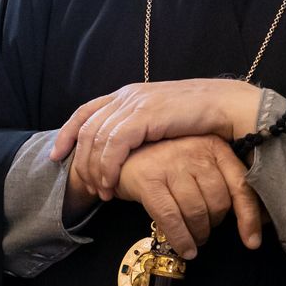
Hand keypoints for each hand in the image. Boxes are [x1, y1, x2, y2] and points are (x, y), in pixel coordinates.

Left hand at [53, 78, 260, 198]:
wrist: (228, 105)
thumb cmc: (200, 117)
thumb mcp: (161, 120)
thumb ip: (140, 128)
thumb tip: (126, 151)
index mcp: (128, 94)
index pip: (85, 111)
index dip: (68, 133)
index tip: (57, 155)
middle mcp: (127, 96)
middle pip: (87, 128)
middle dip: (80, 159)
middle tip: (84, 186)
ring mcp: (135, 103)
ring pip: (97, 137)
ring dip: (94, 168)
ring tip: (99, 191)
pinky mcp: (146, 114)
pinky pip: (115, 143)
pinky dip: (109, 165)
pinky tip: (111, 183)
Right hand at [75, 135, 262, 258]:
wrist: (117, 155)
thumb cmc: (163, 164)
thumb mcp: (196, 165)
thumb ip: (222, 183)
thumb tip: (257, 222)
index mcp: (213, 146)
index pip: (240, 186)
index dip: (249, 218)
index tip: (252, 241)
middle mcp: (194, 150)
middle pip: (218, 203)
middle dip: (213, 225)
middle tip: (204, 231)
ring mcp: (170, 163)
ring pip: (196, 212)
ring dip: (197, 235)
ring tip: (193, 239)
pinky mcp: (149, 179)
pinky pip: (172, 218)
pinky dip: (181, 239)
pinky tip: (184, 248)